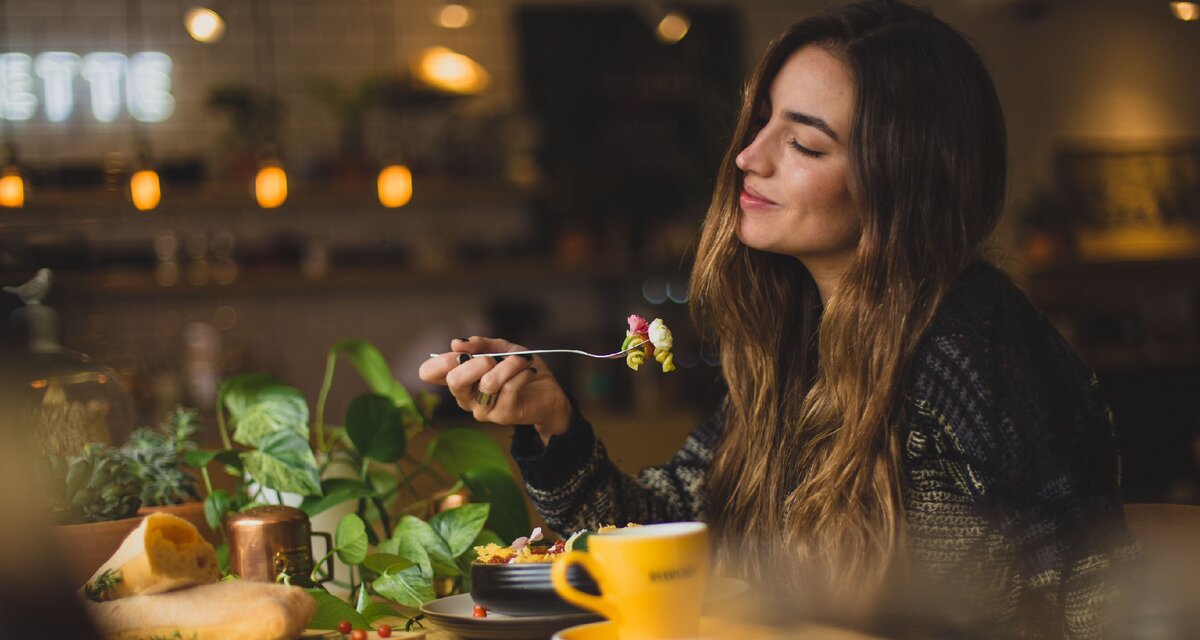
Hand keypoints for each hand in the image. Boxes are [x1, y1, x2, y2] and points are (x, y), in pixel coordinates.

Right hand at [418, 337, 571, 443]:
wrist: (548, 392)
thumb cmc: (519, 369)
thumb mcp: (501, 349)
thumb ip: (480, 344)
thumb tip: (456, 343)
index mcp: (459, 379)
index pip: (428, 373)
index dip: (440, 360)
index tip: (461, 352)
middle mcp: (465, 397)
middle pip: (454, 380)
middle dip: (476, 362)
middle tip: (493, 358)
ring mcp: (482, 409)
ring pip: (488, 382)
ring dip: (509, 365)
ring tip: (522, 360)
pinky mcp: (502, 415)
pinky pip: (509, 388)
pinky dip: (522, 372)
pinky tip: (529, 371)